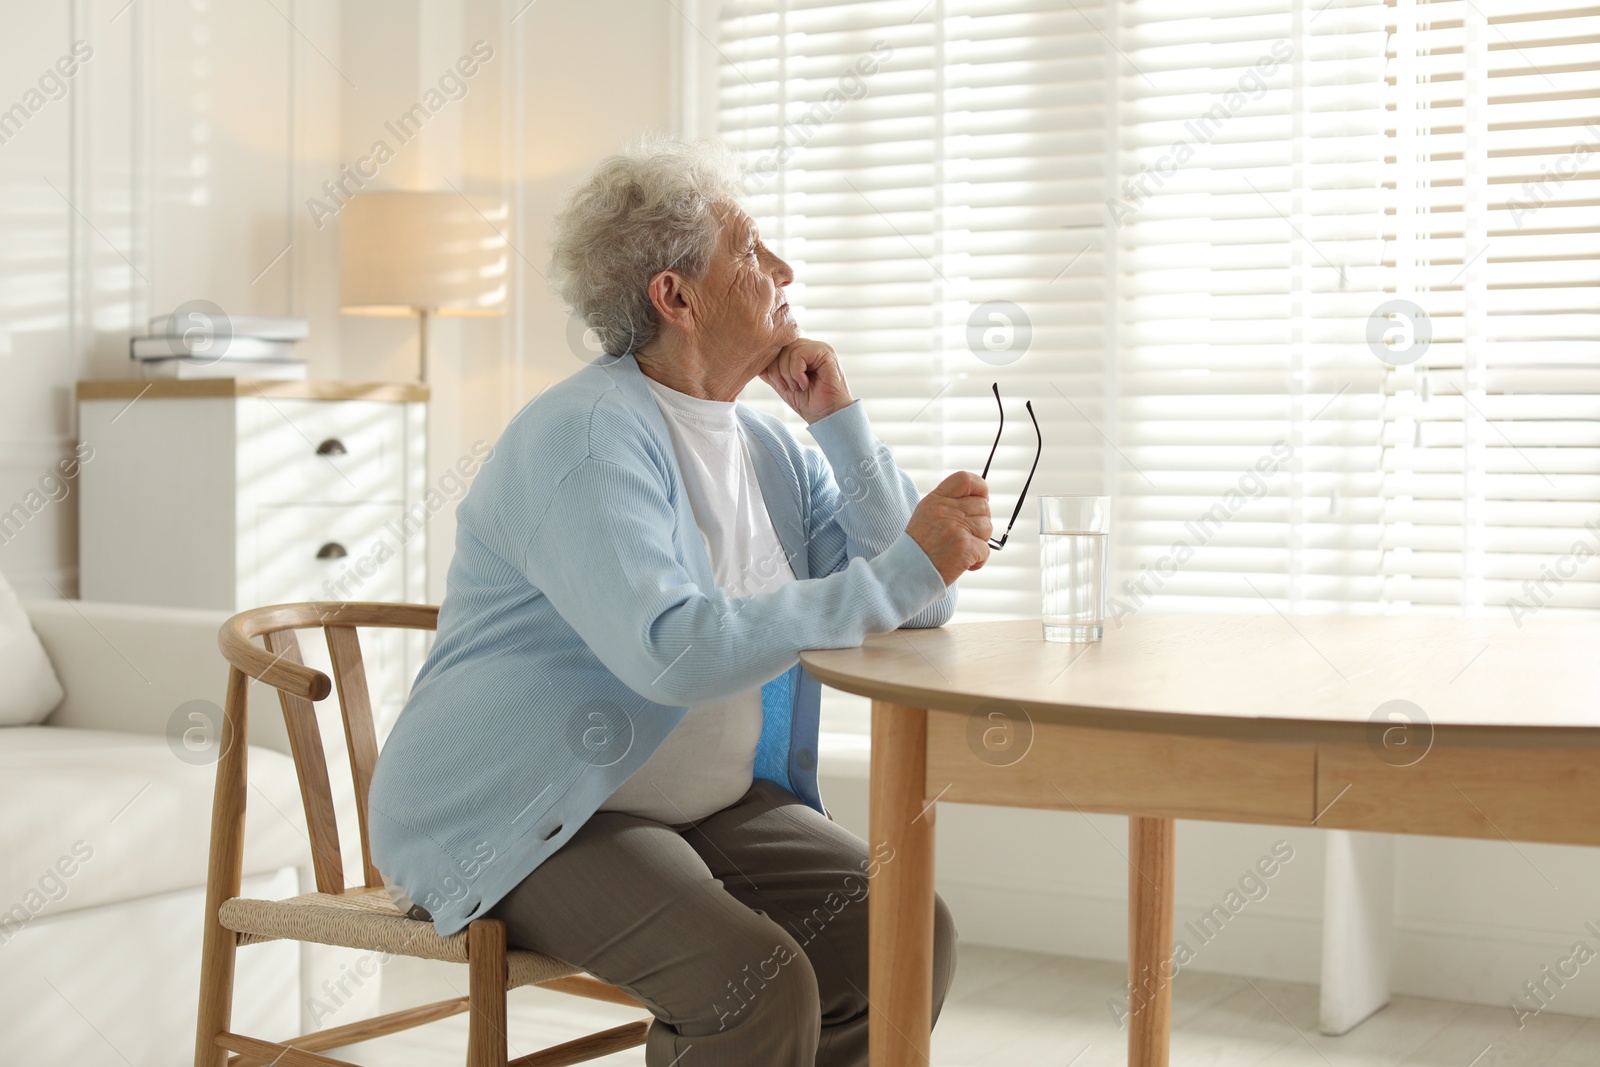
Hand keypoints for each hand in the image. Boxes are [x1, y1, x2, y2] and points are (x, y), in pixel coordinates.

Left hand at [759, 338, 853, 423]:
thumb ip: (771, 373)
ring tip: (798, 387)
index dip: (772, 366)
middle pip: (781, 347)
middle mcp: (811, 346)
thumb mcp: (783, 385)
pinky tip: (805, 384)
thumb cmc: (809, 403)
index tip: (780, 385)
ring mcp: (819, 348)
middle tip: (788, 387)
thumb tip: (756, 364)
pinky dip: (797, 372)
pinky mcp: (826, 352)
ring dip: (787, 373)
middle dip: (778, 370)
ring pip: (789, 350)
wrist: (827, 416)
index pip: (778, 348)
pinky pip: (799, 354)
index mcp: (802, 352)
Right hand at [906, 471, 991, 585]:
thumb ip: (949, 505)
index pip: (965, 479)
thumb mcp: (926, 515)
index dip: (980, 488)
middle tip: (967, 536)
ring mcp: (956, 528)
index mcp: (936, 500)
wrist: (907, 573)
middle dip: (981, 522)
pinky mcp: (964, 547)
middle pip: (983, 506)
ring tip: (962, 550)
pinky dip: (978, 561)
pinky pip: (986, 550)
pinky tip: (963, 564)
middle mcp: (946, 510)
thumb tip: (980, 501)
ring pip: (987, 527)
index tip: (981, 500)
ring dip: (980, 542)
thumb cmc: (919, 548)